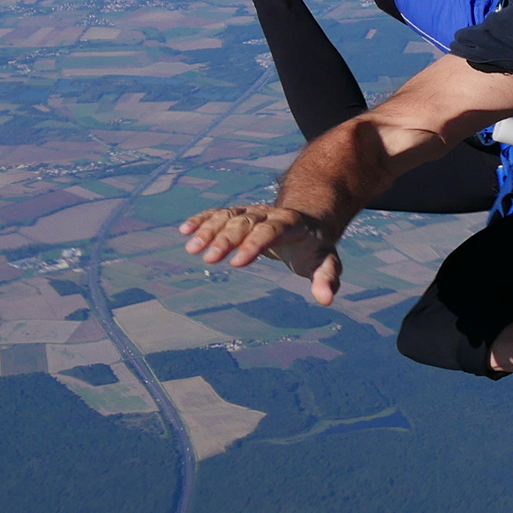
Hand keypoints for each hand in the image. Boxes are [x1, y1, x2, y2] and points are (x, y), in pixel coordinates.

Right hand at [179, 205, 342, 305]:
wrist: (310, 220)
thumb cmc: (317, 247)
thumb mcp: (327, 262)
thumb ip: (327, 279)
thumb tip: (326, 300)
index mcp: (292, 223)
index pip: (272, 230)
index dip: (254, 244)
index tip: (237, 263)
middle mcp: (270, 213)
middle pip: (246, 222)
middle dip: (227, 239)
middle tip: (208, 259)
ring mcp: (253, 212)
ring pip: (229, 216)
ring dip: (209, 229)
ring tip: (191, 249)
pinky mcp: (241, 214)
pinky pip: (219, 214)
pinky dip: (202, 220)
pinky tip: (184, 231)